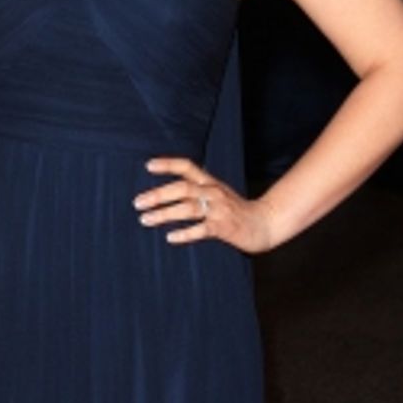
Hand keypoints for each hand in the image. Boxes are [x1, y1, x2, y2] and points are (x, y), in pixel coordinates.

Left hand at [132, 157, 278, 253]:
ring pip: (188, 208)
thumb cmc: (235, 210)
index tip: (148, 166)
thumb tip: (168, 192)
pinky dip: (185, 234)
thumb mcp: (217, 193)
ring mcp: (219, 210)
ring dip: (165, 214)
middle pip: (183, 188)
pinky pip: (201, 230)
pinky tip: (170, 238)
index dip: (168, 164)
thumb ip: (197, 190)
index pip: (187, 167)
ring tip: (145, 220)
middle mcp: (213, 192)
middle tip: (138, 203)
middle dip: (159, 194)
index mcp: (210, 182)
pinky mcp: (224, 228)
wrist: (264, 223)